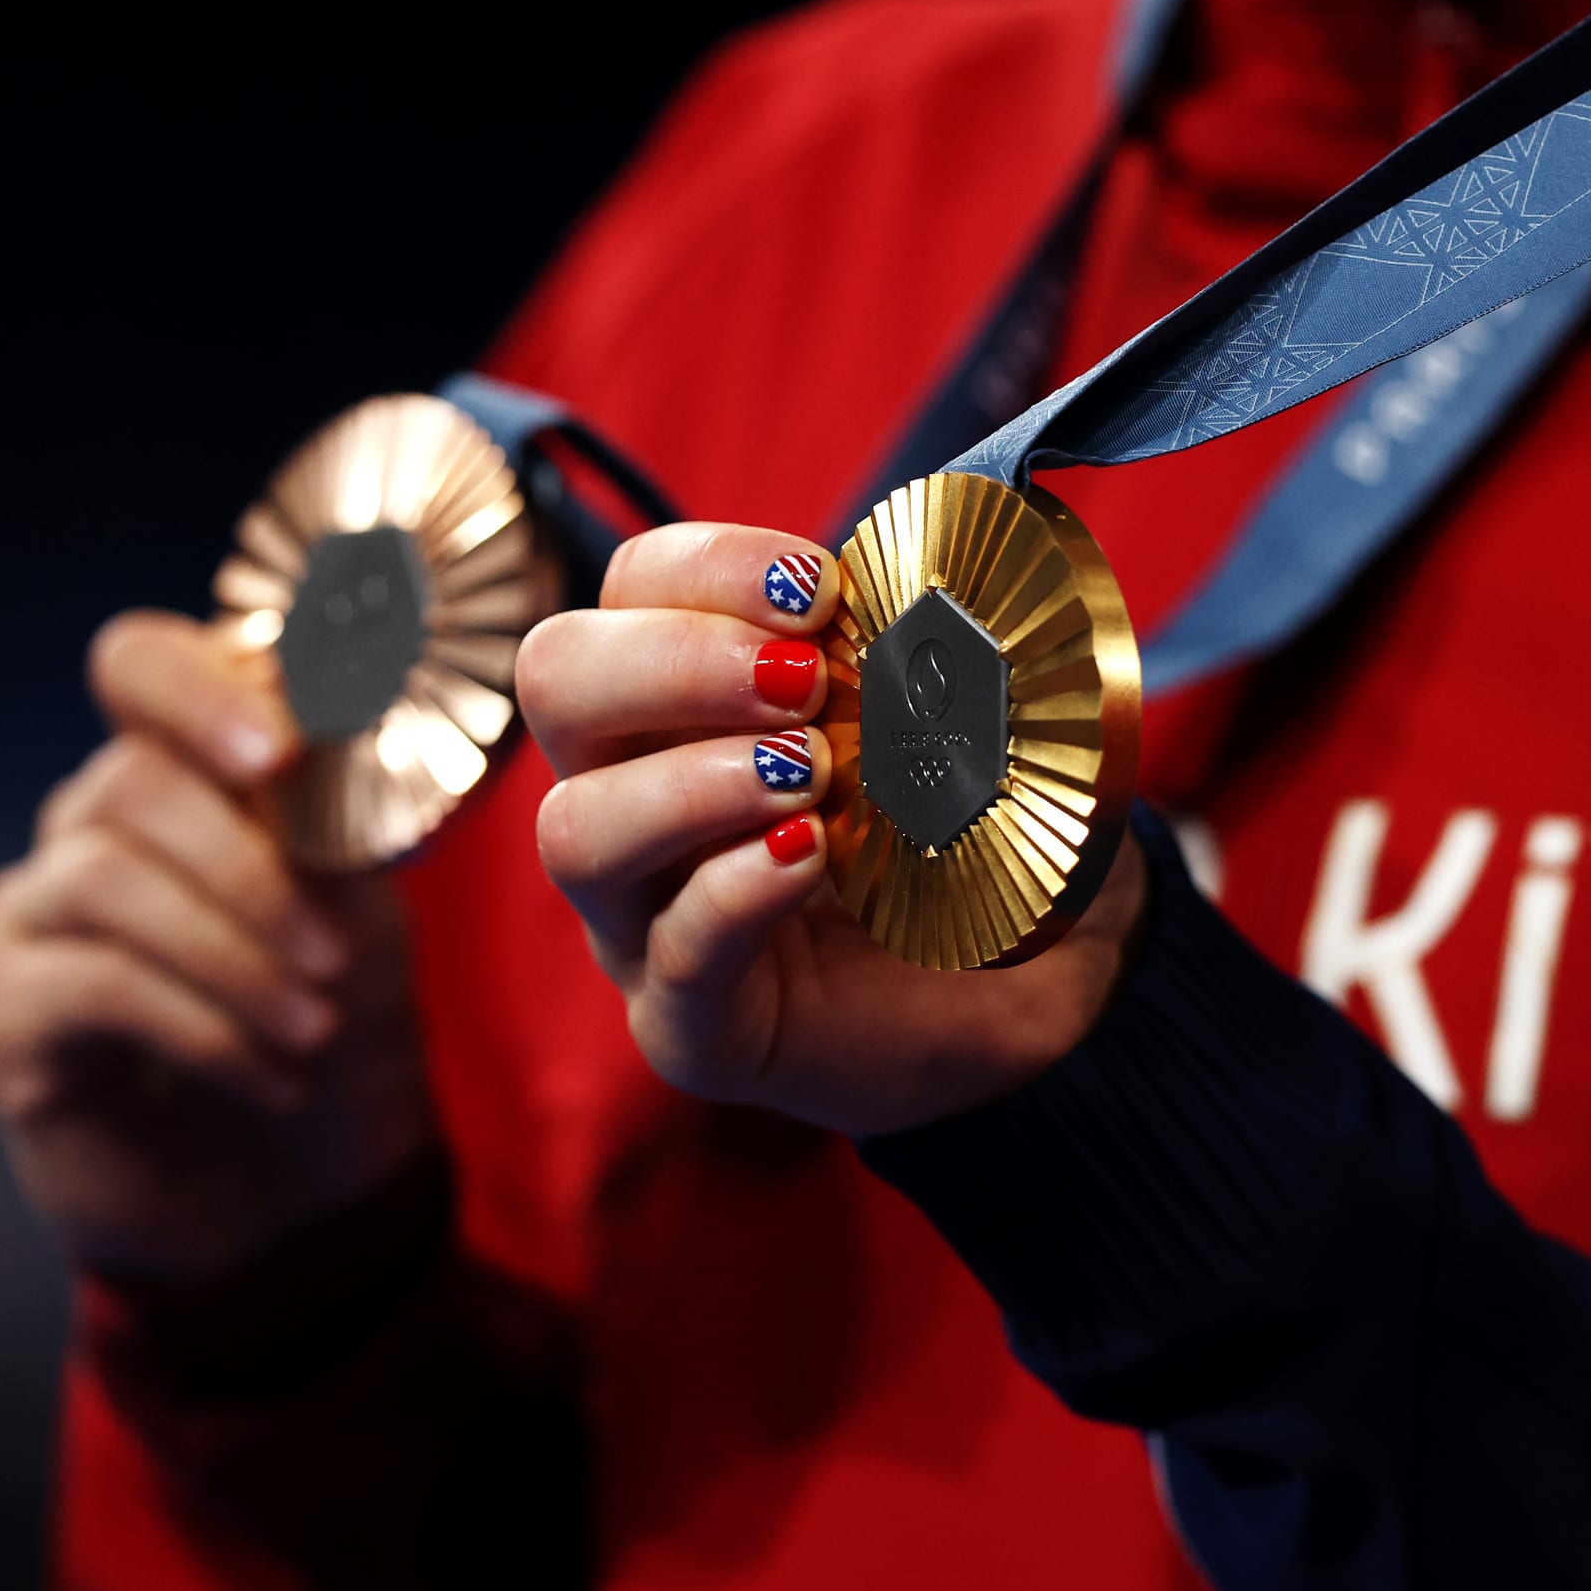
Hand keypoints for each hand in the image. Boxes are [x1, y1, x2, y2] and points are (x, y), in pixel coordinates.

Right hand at [0, 612, 431, 1280]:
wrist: (296, 1187)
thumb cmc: (330, 1025)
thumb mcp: (364, 912)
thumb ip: (341, 827)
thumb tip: (341, 744)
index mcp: (184, 774)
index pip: (142, 666)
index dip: (199, 689)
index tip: (282, 750)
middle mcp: (91, 827)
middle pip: (131, 783)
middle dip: (252, 872)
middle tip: (336, 957)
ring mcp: (35, 914)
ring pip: (104, 879)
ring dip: (232, 957)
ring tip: (315, 1027)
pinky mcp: (7, 1011)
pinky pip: (89, 984)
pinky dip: (200, 1027)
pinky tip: (270, 1075)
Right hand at [517, 524, 1146, 1135]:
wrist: (1033, 1002)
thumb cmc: (978, 843)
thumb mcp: (971, 727)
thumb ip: (943, 651)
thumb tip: (947, 577)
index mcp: (686, 704)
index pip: (629, 591)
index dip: (710, 567)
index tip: (821, 589)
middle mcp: (637, 799)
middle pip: (556, 683)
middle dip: (674, 659)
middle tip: (804, 680)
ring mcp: (648, 920)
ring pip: (576, 830)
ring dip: (691, 782)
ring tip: (811, 774)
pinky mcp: (695, 1024)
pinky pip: (671, 955)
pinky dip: (733, 891)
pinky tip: (810, 857)